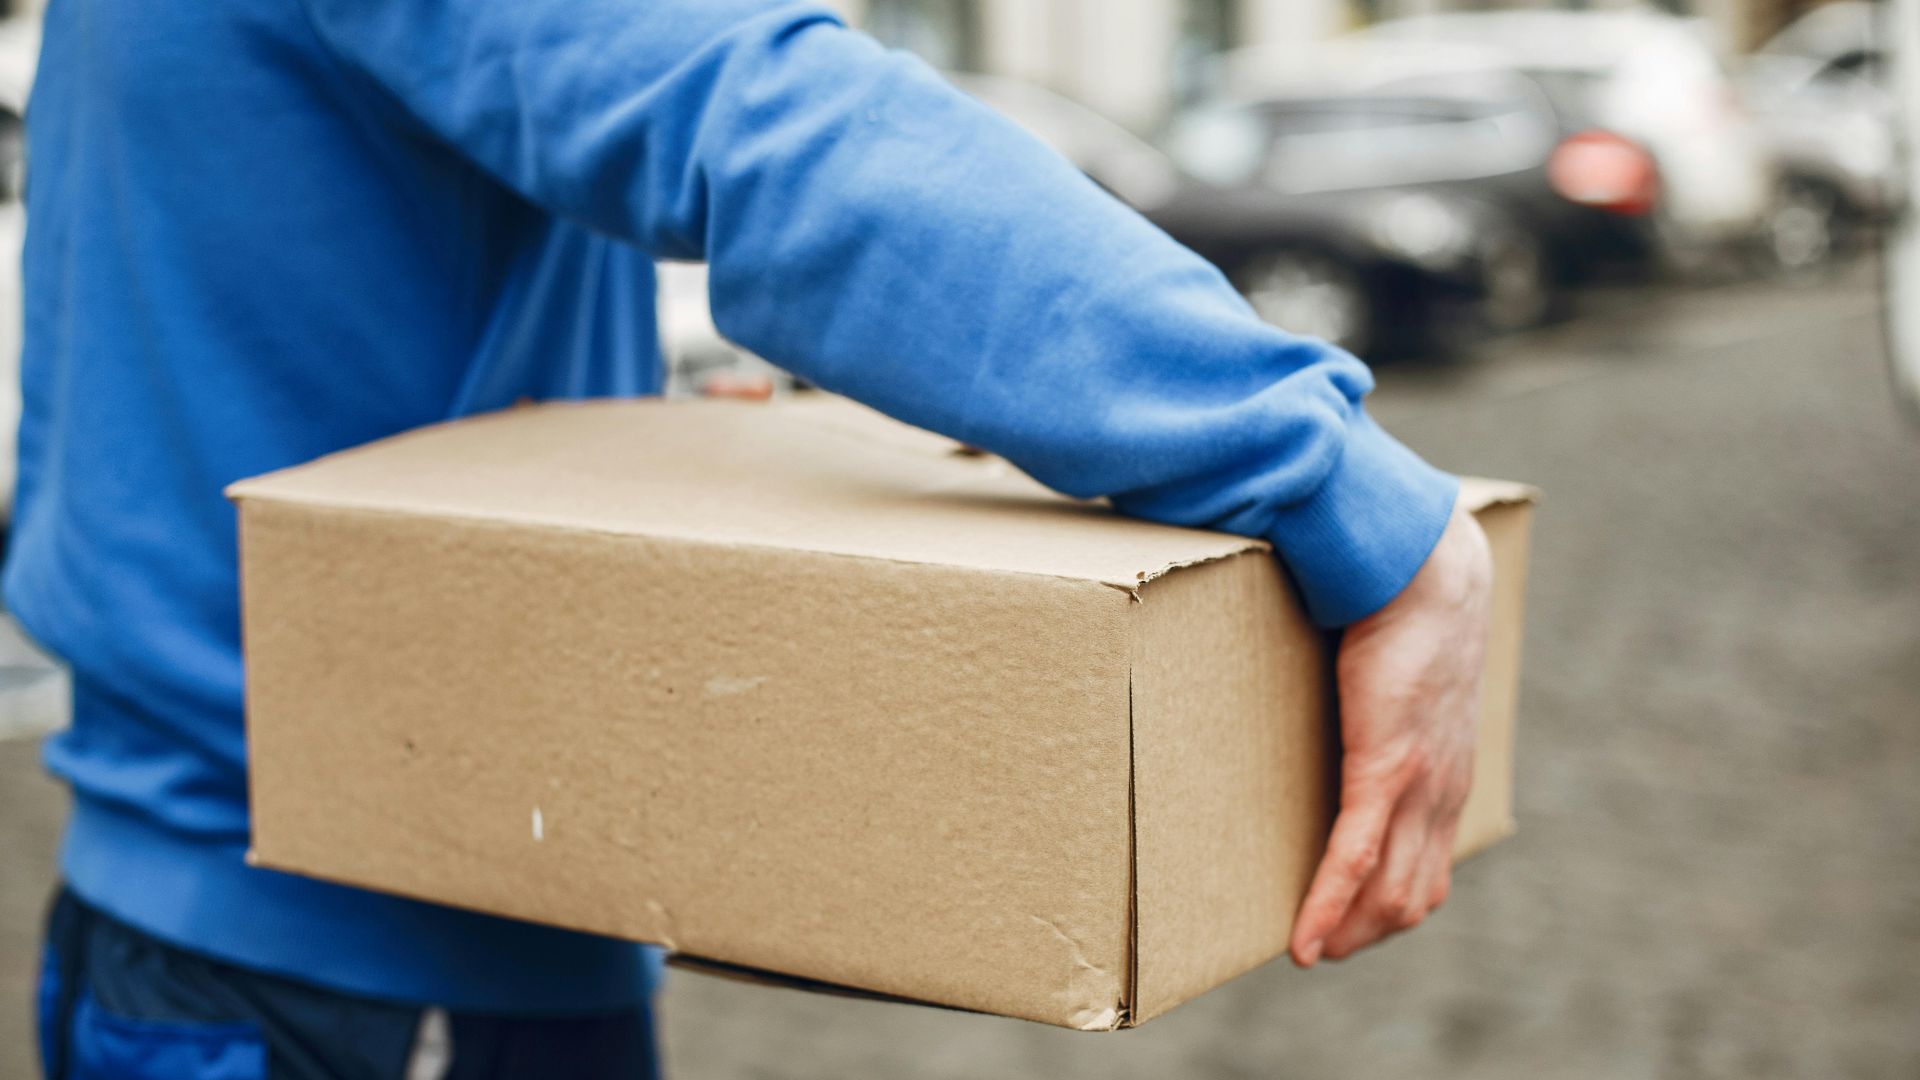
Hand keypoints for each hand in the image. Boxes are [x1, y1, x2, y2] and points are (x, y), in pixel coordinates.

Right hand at [1290, 500, 1493, 966]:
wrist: (1425, 570)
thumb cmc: (1400, 605)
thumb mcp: (1397, 671)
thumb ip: (1378, 698)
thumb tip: (1343, 697)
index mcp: (1446, 772)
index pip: (1426, 869)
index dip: (1386, 908)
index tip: (1343, 924)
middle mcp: (1442, 791)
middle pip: (1410, 896)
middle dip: (1363, 933)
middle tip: (1316, 947)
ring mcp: (1419, 786)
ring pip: (1388, 894)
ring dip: (1344, 932)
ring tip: (1304, 950)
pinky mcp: (1386, 769)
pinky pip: (1353, 859)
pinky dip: (1324, 908)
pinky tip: (1299, 942)